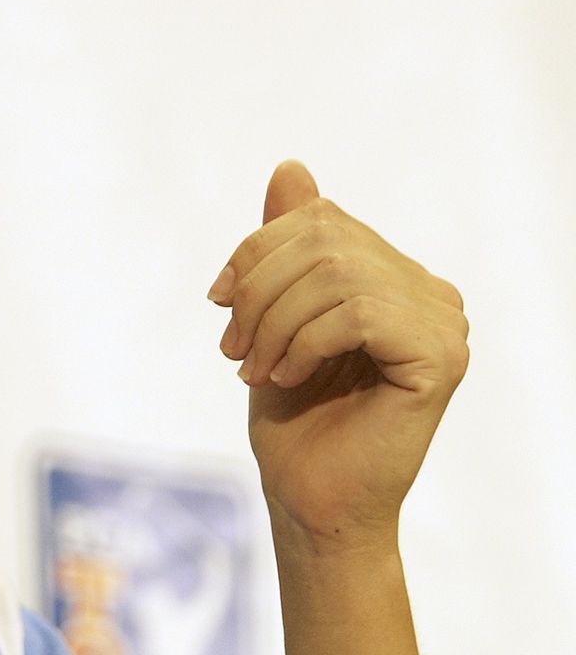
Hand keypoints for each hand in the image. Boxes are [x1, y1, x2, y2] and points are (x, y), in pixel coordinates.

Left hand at [209, 160, 469, 548]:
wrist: (310, 497)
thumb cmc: (292, 412)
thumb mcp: (272, 313)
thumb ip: (285, 243)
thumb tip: (290, 166)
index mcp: (394, 274)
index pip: (319, 220)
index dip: (256, 251)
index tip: (218, 300)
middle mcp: (430, 291)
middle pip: (324, 241)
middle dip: (259, 290)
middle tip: (232, 348)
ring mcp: (444, 323)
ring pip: (337, 275)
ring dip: (273, 323)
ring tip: (252, 369)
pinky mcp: (441, 357)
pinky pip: (359, 314)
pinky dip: (303, 344)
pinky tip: (284, 378)